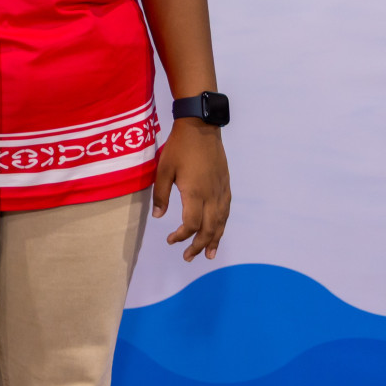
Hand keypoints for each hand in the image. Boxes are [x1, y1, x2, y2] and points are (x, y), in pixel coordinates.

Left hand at [153, 118, 230, 261]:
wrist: (201, 128)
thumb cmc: (179, 147)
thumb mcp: (163, 169)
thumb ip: (160, 194)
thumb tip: (158, 216)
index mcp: (195, 193)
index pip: (191, 224)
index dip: (182, 236)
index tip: (171, 240)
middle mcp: (212, 196)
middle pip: (209, 229)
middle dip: (199, 245)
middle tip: (189, 257)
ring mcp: (221, 191)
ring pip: (221, 222)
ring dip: (214, 240)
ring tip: (208, 254)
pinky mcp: (226, 186)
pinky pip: (226, 212)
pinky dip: (222, 225)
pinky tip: (218, 230)